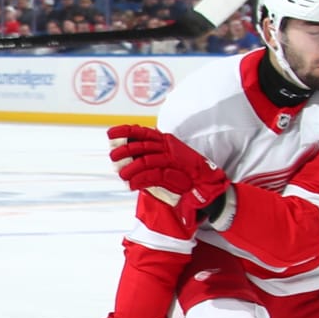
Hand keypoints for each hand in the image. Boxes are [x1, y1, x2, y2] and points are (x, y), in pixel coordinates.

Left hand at [108, 123, 227, 210]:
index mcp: (166, 141)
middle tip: (113, 157)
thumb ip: (153, 156)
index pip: (143, 132)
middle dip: (124, 150)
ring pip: (146, 160)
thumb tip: (130, 159)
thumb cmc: (187, 173)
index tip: (110, 133)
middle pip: (142, 146)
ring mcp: (173, 160)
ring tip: (122, 175)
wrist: (208, 184)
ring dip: (131, 168)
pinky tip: (132, 185)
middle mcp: (169, 147)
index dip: (126, 131)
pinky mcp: (175, 173)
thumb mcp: (169, 158)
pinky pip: (153, 175)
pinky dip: (140, 180)